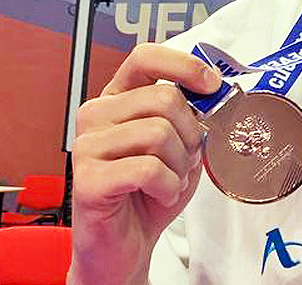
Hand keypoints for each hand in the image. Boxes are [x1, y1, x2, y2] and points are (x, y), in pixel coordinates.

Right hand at [68, 44, 221, 284]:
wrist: (125, 245)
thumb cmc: (149, 192)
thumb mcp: (179, 145)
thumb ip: (190, 115)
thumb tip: (215, 91)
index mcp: (117, 99)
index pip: (146, 57)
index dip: (185, 66)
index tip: (211, 85)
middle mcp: (96, 116)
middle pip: (164, 99)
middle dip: (190, 133)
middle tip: (185, 158)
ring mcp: (87, 146)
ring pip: (159, 133)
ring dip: (180, 164)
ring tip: (169, 180)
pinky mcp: (87, 180)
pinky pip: (149, 169)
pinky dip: (168, 185)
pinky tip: (159, 193)